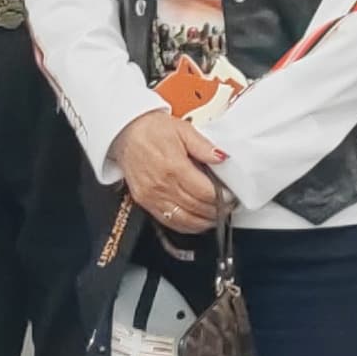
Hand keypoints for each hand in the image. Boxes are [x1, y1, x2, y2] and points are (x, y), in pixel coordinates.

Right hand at [113, 109, 230, 231]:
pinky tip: (196, 222)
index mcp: (174, 166)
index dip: (222, 197)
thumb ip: (204, 146)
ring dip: (203, 222)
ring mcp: (152, 196)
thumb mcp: (182, 129)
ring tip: (216, 216)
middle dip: (216, 210)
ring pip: (184, 220)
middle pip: (196, 207)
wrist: (125, 132)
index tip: (231, 196)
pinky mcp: (145, 202)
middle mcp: (162, 185)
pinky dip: (186, 226)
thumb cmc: (151, 129)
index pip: (204, 192)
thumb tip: (222, 157)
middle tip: (228, 207)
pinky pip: (168, 222)